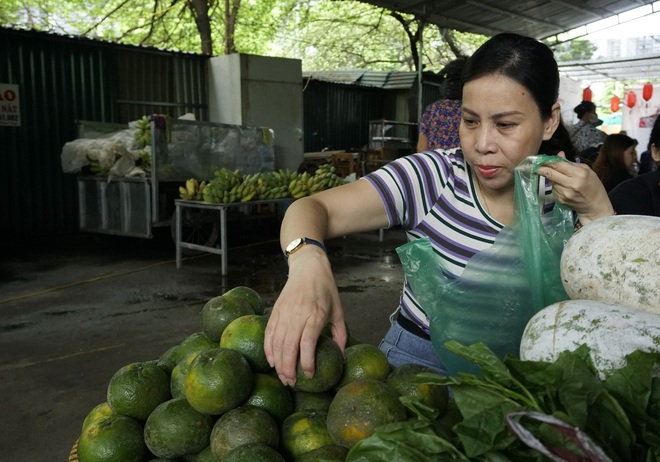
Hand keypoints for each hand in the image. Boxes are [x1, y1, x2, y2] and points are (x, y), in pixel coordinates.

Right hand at [264, 250, 346, 385]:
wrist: (308, 268)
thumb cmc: (326, 289)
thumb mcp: (339, 311)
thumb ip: (340, 334)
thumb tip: (341, 357)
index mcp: (316, 314)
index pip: (307, 343)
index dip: (307, 362)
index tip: (309, 375)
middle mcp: (298, 314)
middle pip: (289, 346)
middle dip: (288, 368)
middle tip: (291, 383)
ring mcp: (284, 312)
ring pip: (276, 342)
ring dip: (278, 362)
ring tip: (282, 377)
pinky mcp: (275, 311)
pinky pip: (268, 333)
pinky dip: (268, 349)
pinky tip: (272, 361)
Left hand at [536, 153, 613, 224]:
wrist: (595, 206)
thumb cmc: (593, 185)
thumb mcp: (586, 170)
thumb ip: (570, 163)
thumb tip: (558, 154)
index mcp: (579, 174)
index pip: (558, 165)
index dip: (547, 162)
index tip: (539, 160)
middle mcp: (570, 184)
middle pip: (550, 174)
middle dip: (541, 169)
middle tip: (536, 166)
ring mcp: (564, 193)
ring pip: (550, 181)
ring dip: (551, 178)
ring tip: (561, 179)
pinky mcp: (560, 200)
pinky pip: (553, 189)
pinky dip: (555, 186)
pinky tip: (563, 187)